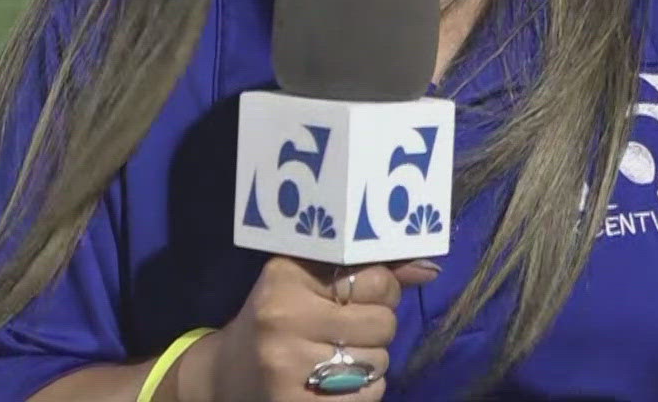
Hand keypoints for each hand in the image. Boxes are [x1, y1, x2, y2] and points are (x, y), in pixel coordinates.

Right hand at [177, 257, 437, 401]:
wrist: (229, 375)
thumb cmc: (280, 318)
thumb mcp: (309, 282)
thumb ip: (368, 271)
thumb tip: (429, 269)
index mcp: (286, 277)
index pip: (375, 279)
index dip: (380, 291)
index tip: (358, 297)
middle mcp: (284, 318)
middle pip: (382, 324)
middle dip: (375, 330)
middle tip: (345, 332)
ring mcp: (289, 367)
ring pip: (379, 364)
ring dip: (369, 364)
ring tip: (334, 358)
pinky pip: (367, 398)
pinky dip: (360, 394)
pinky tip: (333, 386)